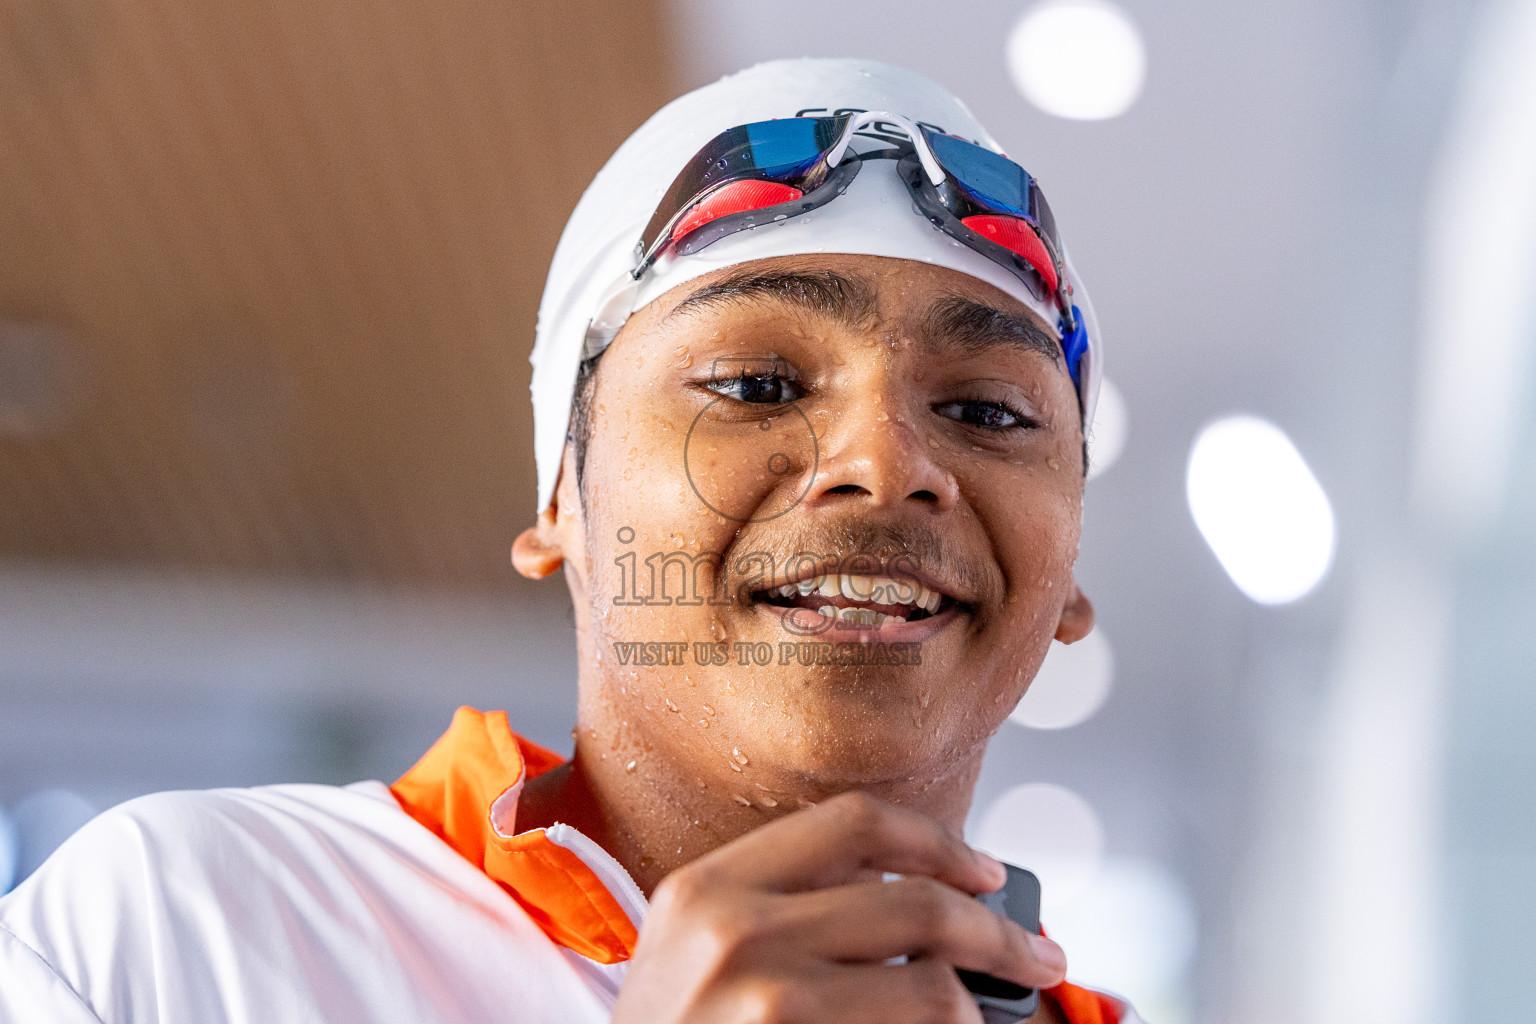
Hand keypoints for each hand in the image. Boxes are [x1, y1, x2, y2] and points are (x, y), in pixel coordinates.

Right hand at [611, 792, 1068, 1023]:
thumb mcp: (697, 949)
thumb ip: (788, 907)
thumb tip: (924, 896)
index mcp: (712, 885)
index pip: (857, 822)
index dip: (941, 841)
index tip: (985, 871)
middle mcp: (736, 931)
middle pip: (918, 904)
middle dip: (1002, 934)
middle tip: (1038, 956)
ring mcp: (766, 1002)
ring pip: (934, 991)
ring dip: (979, 1010)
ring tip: (985, 1021)